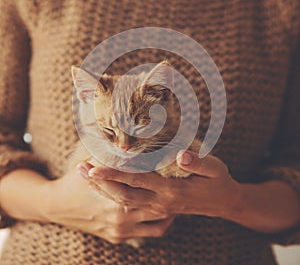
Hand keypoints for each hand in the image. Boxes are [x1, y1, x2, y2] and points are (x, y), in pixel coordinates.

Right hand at [43, 166, 174, 243]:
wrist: (57, 206)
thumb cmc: (75, 182)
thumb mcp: (90, 163)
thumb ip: (108, 154)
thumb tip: (126, 141)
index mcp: (115, 196)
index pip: (146, 184)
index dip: (162, 175)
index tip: (176, 166)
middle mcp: (120, 217)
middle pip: (157, 206)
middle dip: (172, 196)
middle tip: (184, 183)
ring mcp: (120, 230)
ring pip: (158, 223)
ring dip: (170, 211)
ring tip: (179, 197)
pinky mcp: (118, 238)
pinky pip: (149, 234)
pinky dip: (160, 223)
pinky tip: (166, 212)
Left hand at [82, 151, 240, 218]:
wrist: (223, 202)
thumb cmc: (218, 181)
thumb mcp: (215, 169)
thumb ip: (198, 163)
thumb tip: (180, 155)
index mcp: (172, 189)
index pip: (138, 180)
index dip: (116, 173)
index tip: (95, 166)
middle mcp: (160, 202)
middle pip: (124, 195)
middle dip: (101, 183)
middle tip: (80, 170)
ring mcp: (158, 208)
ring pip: (124, 202)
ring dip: (103, 190)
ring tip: (85, 176)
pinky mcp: (157, 209)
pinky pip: (130, 205)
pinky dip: (114, 195)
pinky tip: (103, 186)